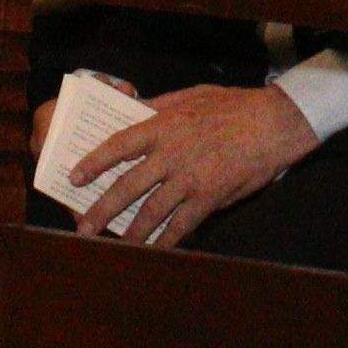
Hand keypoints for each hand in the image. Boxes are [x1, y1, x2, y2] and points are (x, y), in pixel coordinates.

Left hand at [68, 81, 316, 244]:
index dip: (93, 163)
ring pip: (151, 211)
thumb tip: (131, 110)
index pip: (118, 145)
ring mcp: (189, 179)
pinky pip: (182, 225)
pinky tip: (155, 251)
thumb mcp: (190, 96)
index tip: (74, 178)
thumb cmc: (233, 106)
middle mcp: (171, 155)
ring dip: (130, 232)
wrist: (273, 124)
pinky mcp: (209, 197)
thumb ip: (159, 106)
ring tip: (114, 245)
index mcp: (163, 126)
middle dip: (102, 209)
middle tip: (84, 226)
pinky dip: (166, 240)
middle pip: (127, 186)